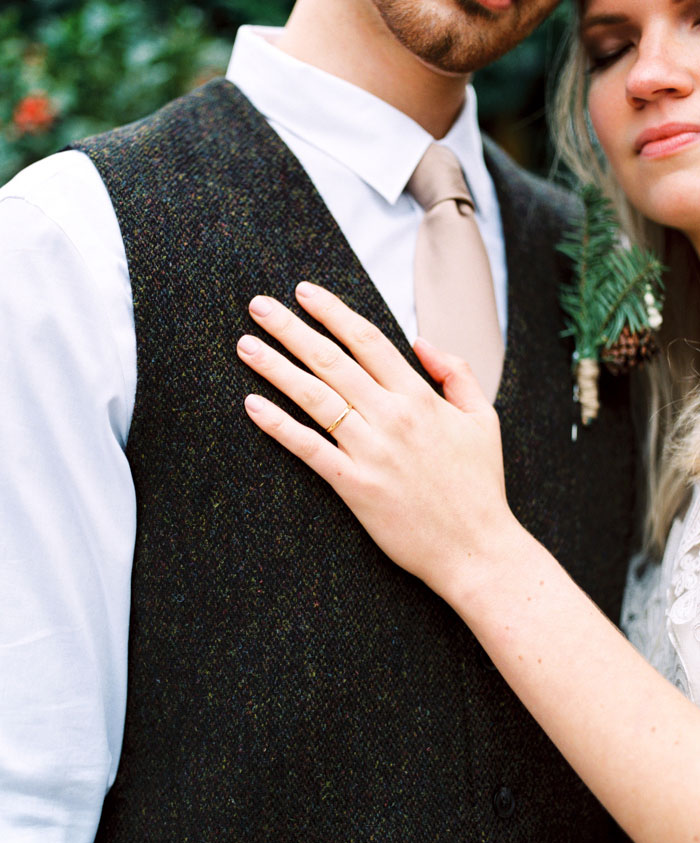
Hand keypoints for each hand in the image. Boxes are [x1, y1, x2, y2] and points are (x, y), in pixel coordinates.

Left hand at [236, 282, 520, 602]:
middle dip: (291, 328)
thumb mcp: (484, 419)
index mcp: (421, 397)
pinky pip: (309, 449)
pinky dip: (279, 426)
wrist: (477, 550)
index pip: (368, 340)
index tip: (304, 292)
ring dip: (276, 367)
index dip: (333, 312)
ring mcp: (372, 452)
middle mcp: (393, 417)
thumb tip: (421, 342)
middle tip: (258, 306)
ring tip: (246, 346)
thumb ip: (456, 373)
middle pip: (332, 360)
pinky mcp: (356, 486)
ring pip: (315, 398)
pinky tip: (253, 406)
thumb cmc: (480, 486)